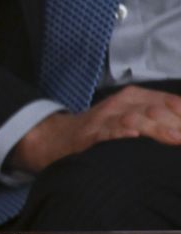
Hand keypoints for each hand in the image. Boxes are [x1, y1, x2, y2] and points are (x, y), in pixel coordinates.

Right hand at [10, 85, 180, 172]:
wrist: (63, 135)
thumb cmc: (103, 128)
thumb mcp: (131, 115)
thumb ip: (155, 116)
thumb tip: (179, 127)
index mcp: (134, 96)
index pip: (166, 100)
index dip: (180, 112)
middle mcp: (121, 102)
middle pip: (154, 110)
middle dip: (174, 123)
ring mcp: (105, 117)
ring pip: (135, 119)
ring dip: (156, 128)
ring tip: (174, 138)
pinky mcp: (91, 133)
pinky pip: (108, 131)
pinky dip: (120, 132)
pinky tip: (133, 135)